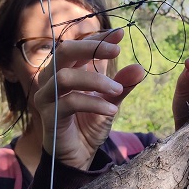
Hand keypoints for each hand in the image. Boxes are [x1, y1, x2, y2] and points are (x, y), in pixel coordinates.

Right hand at [34, 28, 144, 168]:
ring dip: (95, 80)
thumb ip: (123, 84)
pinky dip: (94, 103)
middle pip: (64, 51)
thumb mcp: (111, 100)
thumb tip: (140, 67)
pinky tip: (112, 110)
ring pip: (65, 76)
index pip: (80, 45)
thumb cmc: (90, 123)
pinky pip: (70, 102)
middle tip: (116, 51)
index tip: (121, 33)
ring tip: (118, 90)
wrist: (77, 155)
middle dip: (91, 47)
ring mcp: (47, 96)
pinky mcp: (49, 115)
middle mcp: (52, 78)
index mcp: (68, 69)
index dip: (99, 37)